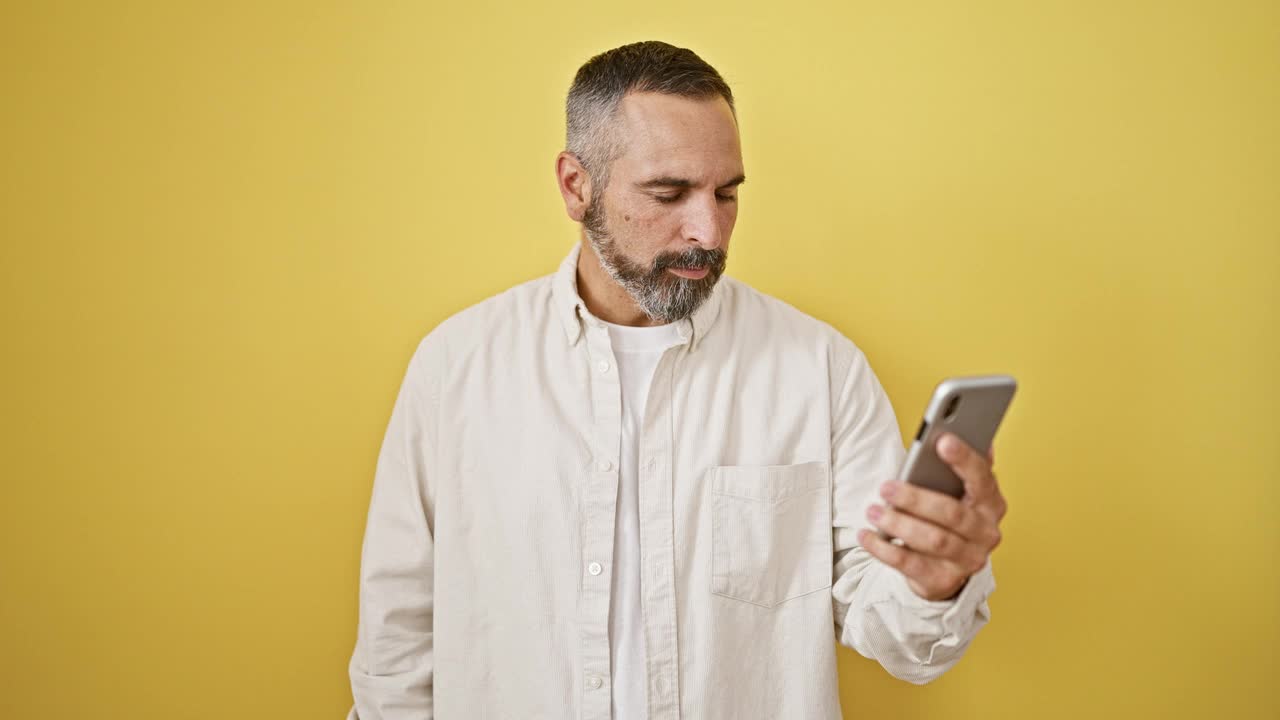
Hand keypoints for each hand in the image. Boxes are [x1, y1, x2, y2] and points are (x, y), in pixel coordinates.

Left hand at [857, 432, 1006, 600]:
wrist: (945, 568)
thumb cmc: (946, 517)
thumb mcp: (955, 492)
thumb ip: (954, 467)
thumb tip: (951, 432)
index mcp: (991, 503)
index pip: (982, 478)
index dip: (963, 459)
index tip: (941, 441)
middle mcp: (986, 533)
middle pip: (952, 513)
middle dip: (916, 498)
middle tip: (885, 487)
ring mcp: (968, 560)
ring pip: (933, 540)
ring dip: (899, 524)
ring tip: (873, 510)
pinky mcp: (943, 580)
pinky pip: (910, 564)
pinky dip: (884, 549)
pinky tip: (866, 535)